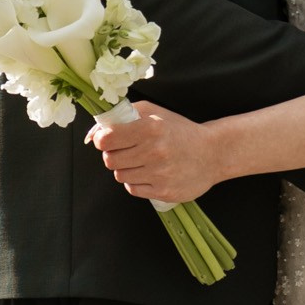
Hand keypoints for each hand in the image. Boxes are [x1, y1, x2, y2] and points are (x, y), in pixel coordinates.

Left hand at [88, 101, 221, 206]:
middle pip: (110, 160)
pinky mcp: (164, 192)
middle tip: (126, 150)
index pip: (107, 139)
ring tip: (142, 161)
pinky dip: (136, 182)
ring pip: (120, 176)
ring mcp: (160, 174)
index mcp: (151, 128)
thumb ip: (121, 116)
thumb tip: (92, 134)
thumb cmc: (178, 131)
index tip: (108, 139)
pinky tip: (149, 173)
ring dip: (126, 168)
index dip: (102, 140)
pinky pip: (133, 189)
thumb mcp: (154, 113)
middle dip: (114, 155)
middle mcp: (155, 151)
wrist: (212, 153)